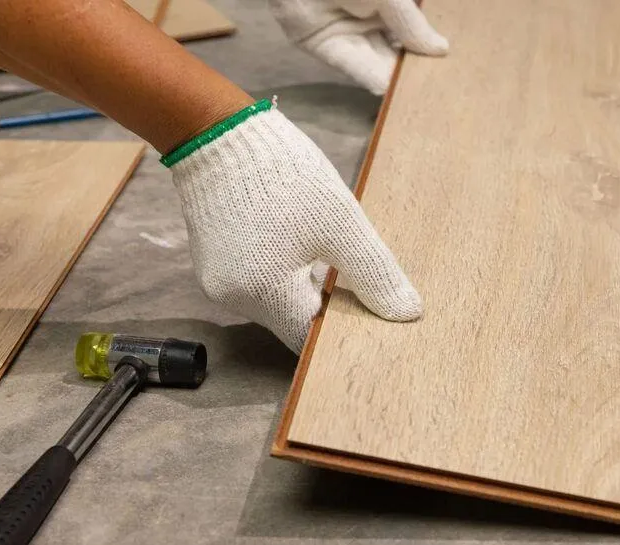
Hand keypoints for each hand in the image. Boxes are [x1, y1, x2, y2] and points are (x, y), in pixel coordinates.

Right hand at [167, 102, 421, 352]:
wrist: (219, 131)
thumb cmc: (284, 175)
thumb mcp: (342, 224)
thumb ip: (375, 273)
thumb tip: (407, 313)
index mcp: (264, 294)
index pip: (311, 337)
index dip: (343, 328)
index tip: (372, 315)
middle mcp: (234, 297)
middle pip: (292, 320)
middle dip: (327, 306)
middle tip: (360, 284)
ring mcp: (218, 279)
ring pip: (275, 299)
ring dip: (306, 286)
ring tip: (333, 259)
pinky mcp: (212, 259)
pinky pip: (257, 278)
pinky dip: (283, 271)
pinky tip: (302, 245)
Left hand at [269, 0, 447, 94]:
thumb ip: (412, 24)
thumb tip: (441, 49)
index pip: (411, 25)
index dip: (426, 43)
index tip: (445, 64)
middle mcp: (367, 13)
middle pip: (395, 46)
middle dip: (412, 64)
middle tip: (435, 86)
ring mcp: (346, 30)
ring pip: (376, 58)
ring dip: (394, 75)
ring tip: (418, 94)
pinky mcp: (323, 46)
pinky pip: (351, 65)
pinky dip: (371, 77)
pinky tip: (389, 90)